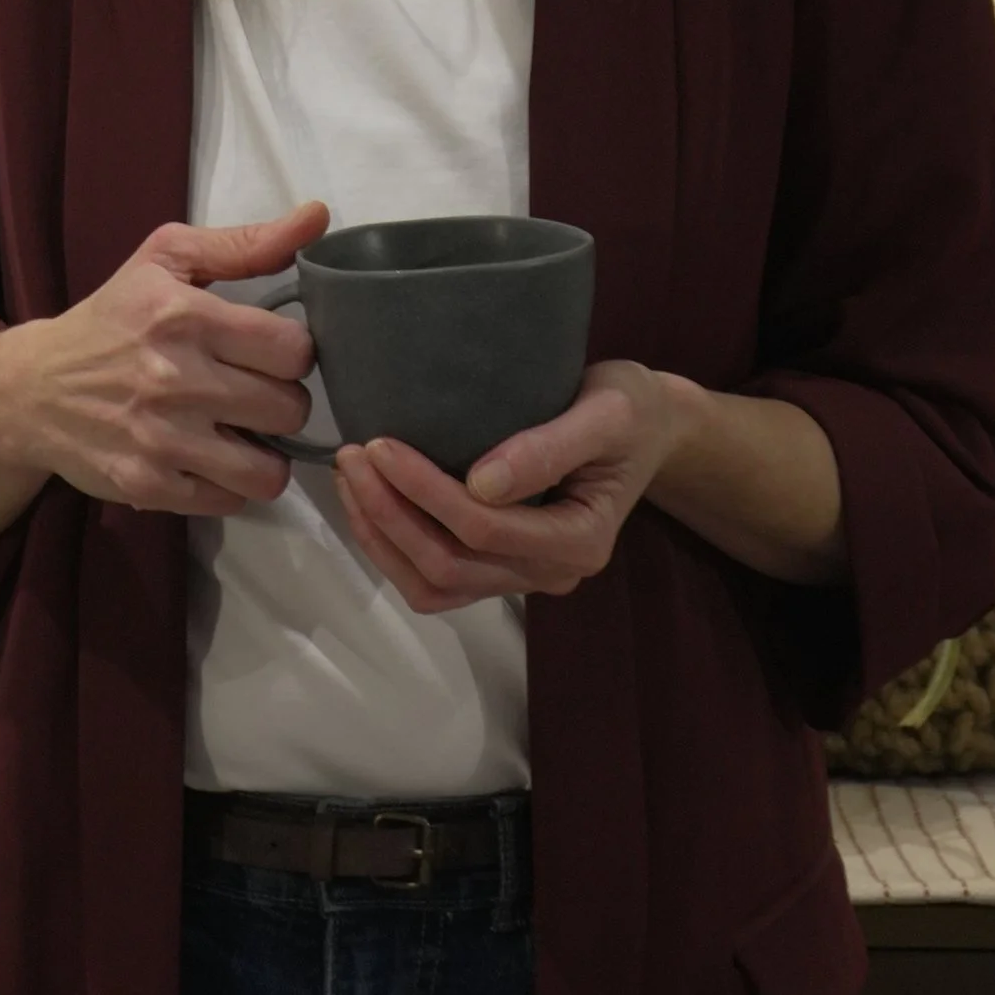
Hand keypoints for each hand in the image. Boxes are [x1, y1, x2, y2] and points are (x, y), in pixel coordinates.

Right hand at [0, 201, 327, 536]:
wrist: (34, 387)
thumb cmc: (112, 317)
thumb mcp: (166, 260)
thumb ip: (245, 243)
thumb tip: (318, 217)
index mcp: (185, 316)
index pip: (293, 349)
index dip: (293, 352)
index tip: (270, 352)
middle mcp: (176, 379)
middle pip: (290, 410)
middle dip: (281, 401)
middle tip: (254, 391)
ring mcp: (162, 440)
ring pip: (269, 469)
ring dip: (265, 453)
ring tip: (244, 433)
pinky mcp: (149, 486)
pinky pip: (231, 500)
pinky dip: (229, 484)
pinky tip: (210, 458)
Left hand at [332, 358, 681, 612]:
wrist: (645, 429)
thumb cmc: (629, 410)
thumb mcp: (607, 412)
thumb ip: (550, 447)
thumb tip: (482, 483)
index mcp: (580, 540)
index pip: (484, 529)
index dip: (424, 491)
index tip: (380, 443)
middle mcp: (551, 574)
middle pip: (450, 565)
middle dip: (390, 514)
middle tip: (351, 455)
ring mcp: (523, 577)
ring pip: (434, 584)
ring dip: (382, 537)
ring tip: (349, 477)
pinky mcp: (500, 567)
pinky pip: (436, 580)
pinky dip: (393, 548)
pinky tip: (370, 501)